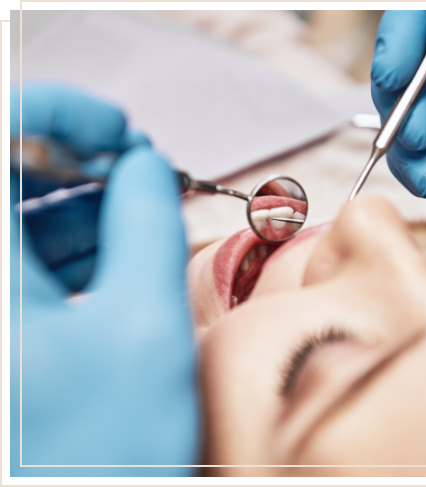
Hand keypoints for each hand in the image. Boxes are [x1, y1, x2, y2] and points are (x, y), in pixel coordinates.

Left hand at [10, 144, 198, 474]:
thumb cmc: (97, 455)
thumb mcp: (144, 323)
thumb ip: (148, 223)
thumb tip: (148, 169)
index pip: (0, 135)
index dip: (60, 113)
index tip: (117, 128)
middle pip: (13, 172)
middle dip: (81, 158)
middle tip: (141, 168)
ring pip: (23, 215)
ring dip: (85, 200)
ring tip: (142, 208)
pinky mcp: (5, 323)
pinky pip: (29, 256)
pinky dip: (77, 239)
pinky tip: (119, 246)